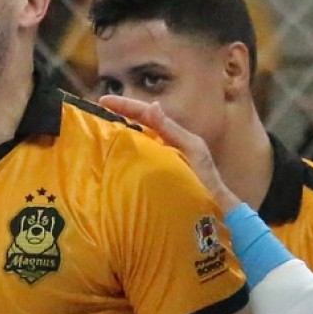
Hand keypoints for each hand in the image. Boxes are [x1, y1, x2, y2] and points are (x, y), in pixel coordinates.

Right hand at [98, 94, 240, 213]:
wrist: (217, 211)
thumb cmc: (207, 182)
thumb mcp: (191, 151)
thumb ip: (172, 130)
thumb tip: (152, 105)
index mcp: (175, 136)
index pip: (146, 115)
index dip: (125, 106)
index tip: (102, 102)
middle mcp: (168, 145)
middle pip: (140, 124)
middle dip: (119, 116)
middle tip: (95, 113)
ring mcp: (164, 160)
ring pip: (138, 140)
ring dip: (120, 133)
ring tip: (99, 130)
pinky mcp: (159, 176)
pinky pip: (140, 159)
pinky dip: (127, 153)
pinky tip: (113, 158)